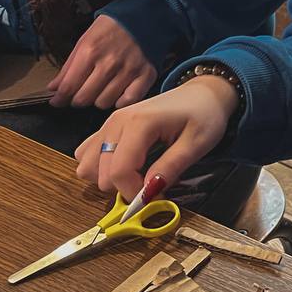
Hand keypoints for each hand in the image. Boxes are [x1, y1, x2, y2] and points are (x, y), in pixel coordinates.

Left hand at [48, 15, 156, 109]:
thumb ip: (68, 67)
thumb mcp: (84, 41)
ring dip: (99, 99)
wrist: (142, 17)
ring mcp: (129, 70)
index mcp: (90, 51)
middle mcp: (109, 63)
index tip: (57, 101)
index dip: (59, 98)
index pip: (68, 87)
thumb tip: (54, 89)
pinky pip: (128, 101)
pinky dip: (121, 101)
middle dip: (78, 99)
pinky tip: (118, 94)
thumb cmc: (110, 29)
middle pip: (84, 98)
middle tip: (80, 92)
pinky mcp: (146, 75)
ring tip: (101, 89)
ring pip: (104, 103)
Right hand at [74, 74, 237, 199]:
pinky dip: (101, 167)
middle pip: (101, 172)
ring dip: (109, 178)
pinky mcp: (108, 127)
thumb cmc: (204, 116)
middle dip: (124, 187)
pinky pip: (87, 153)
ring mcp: (109, 123)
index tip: (156, 198)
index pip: (119, 172)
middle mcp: (116, 121)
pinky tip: (126, 165)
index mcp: (139, 123)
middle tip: (151, 184)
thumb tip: (147, 194)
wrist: (202, 93)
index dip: (134, 194)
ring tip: (138, 174)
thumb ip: (170, 168)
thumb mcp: (196, 144)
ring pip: (87, 165)